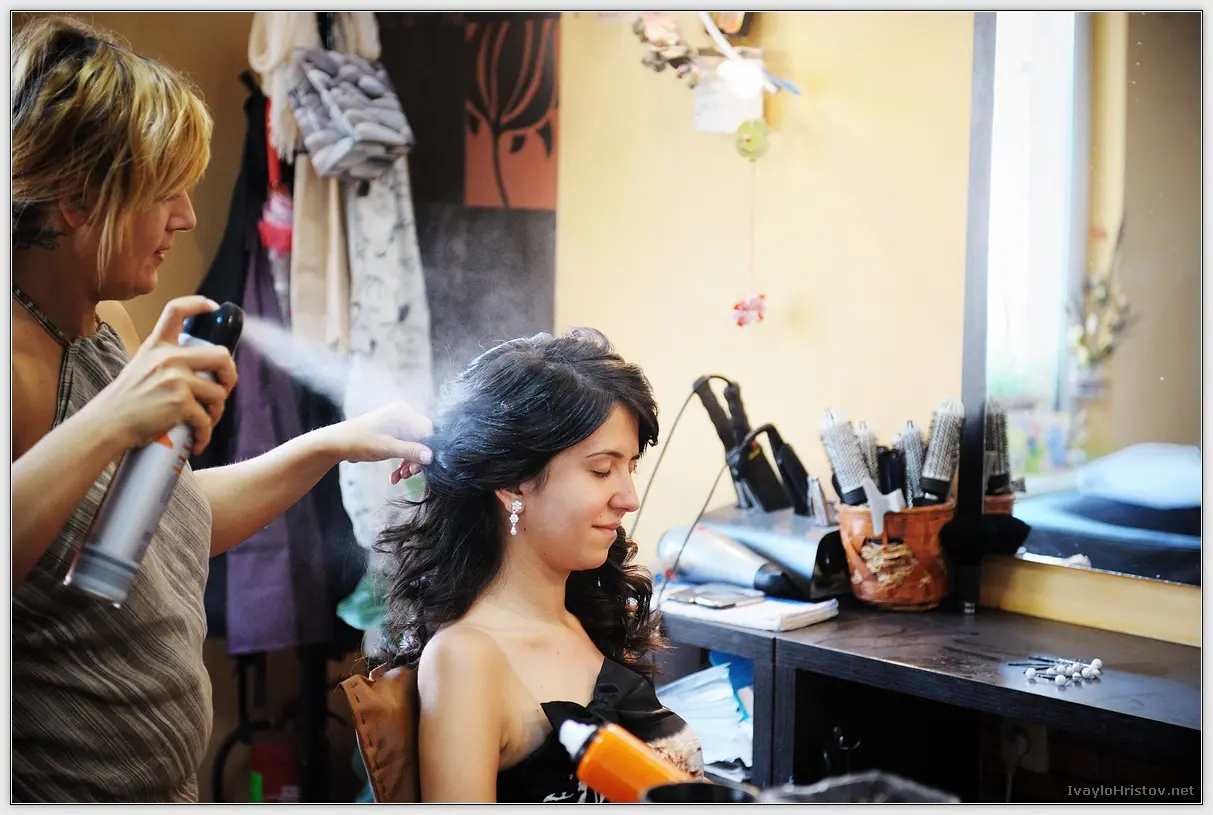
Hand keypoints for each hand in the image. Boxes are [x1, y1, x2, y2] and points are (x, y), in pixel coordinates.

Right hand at [87, 296, 237, 454]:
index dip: (200, 304)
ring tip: (205, 421)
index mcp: (157, 345)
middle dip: (230, 375)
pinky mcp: (180, 403)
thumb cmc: (125, 402)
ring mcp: (176, 379)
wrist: (106, 425)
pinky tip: (198, 442)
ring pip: (219, 393)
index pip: (177, 311)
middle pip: (221, 355)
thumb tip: (200, 370)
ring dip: (217, 411)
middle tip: (224, 389)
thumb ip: (166, 362)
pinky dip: (205, 434)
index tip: (214, 309)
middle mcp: (168, 358)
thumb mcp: (141, 367)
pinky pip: (207, 419)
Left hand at [323, 399, 433, 482]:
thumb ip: (411, 451)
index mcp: (403, 412)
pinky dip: (401, 461)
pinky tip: (396, 475)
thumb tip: (431, 457)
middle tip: (410, 474)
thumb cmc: (360, 441)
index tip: (423, 466)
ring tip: (402, 476)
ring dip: (409, 463)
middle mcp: (402, 415)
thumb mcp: (387, 448)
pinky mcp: (391, 434)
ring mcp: (397, 424)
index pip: (428, 430)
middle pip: (421, 439)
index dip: (429, 449)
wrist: (335, 443)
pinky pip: (404, 447)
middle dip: (416, 459)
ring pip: (413, 446)